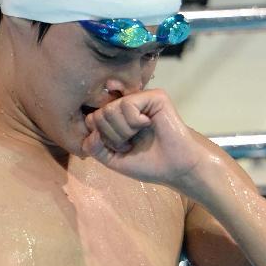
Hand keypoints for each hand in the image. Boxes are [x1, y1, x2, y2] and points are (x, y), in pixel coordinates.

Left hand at [80, 89, 215, 189]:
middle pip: (99, 114)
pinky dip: (134, 122)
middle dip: (112, 136)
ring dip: (123, 131)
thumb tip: (90, 130)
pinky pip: (128, 104)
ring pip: (111, 109)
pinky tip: (148, 125)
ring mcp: (140, 99)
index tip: (119, 148)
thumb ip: (94, 147)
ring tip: (138, 137)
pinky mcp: (154, 96)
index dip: (101, 138)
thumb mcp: (113, 159)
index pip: (91, 120)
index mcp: (117, 119)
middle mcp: (127, 105)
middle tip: (130, 144)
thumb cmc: (148, 164)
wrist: (175, 169)